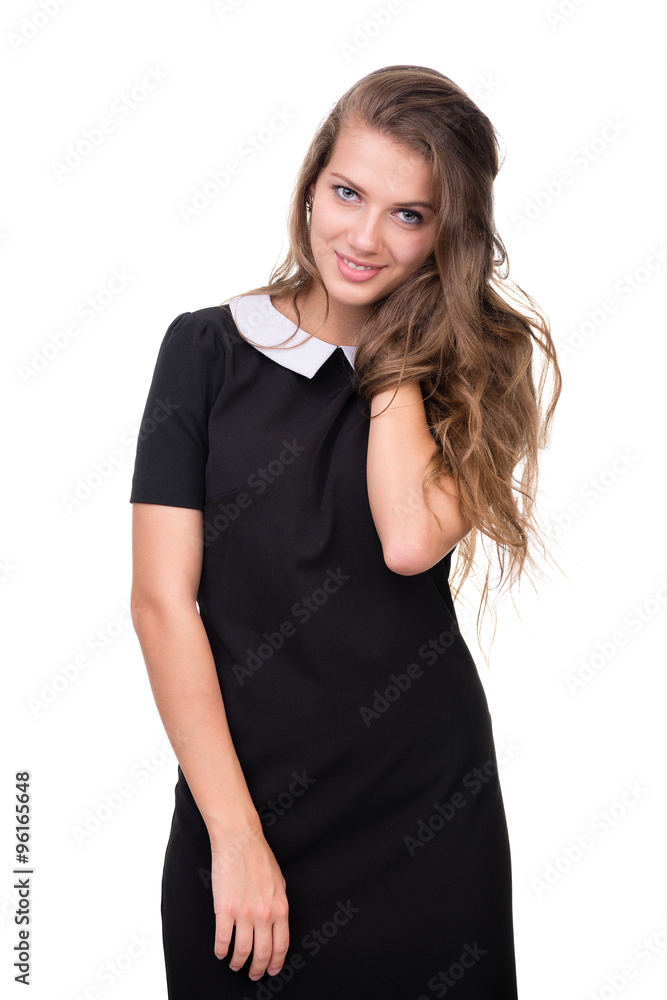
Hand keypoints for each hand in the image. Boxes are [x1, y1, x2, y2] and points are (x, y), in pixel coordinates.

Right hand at [210, 825, 289, 980]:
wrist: (240, 841)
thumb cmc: (259, 858)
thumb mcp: (279, 883)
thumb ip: (278, 906)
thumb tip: (276, 924)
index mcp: (280, 908)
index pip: (281, 945)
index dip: (276, 963)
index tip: (271, 970)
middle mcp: (264, 914)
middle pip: (262, 953)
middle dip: (257, 968)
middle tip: (253, 974)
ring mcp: (244, 913)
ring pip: (242, 951)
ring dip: (238, 962)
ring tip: (235, 964)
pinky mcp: (224, 909)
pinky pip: (222, 939)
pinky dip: (220, 950)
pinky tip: (220, 952)